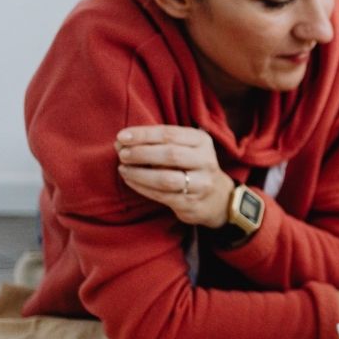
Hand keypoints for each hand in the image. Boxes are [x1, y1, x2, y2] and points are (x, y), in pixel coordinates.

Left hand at [115, 125, 234, 227]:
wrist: (217, 198)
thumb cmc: (191, 166)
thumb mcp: (184, 148)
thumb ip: (156, 142)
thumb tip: (120, 142)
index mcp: (202, 141)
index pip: (170, 134)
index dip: (143, 134)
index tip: (121, 136)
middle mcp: (205, 161)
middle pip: (170, 154)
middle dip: (141, 153)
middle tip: (122, 154)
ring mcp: (201, 184)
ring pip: (166, 178)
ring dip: (140, 173)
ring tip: (123, 169)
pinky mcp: (191, 203)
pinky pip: (162, 195)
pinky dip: (142, 187)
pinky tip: (130, 180)